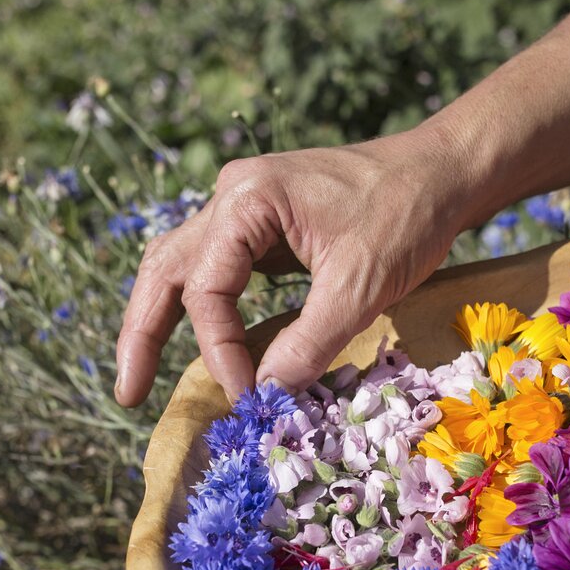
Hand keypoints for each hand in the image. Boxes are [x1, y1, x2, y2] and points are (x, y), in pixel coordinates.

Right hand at [114, 126, 471, 405]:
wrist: (443, 173)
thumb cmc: (406, 216)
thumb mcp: (358, 288)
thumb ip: (307, 343)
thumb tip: (264, 395)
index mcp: (246, 200)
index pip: (206, 291)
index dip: (221, 353)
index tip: (247, 397)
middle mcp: (232, 198)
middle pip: (164, 269)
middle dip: (141, 334)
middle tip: (126, 394)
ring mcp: (245, 209)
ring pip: (182, 267)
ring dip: (160, 320)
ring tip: (139, 375)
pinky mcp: (266, 227)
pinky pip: (218, 271)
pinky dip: (204, 311)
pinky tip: (204, 344)